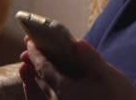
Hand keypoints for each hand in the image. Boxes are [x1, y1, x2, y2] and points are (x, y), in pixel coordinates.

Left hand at [19, 36, 135, 99]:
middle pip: (41, 80)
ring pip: (42, 94)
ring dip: (34, 80)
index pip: (44, 67)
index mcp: (65, 89)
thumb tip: (76, 41)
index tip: (30, 41)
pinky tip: (44, 87)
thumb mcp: (108, 77)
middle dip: (34, 64)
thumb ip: (90, 58)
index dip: (36, 53)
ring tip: (27, 69)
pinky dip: (39, 94)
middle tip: (28, 50)